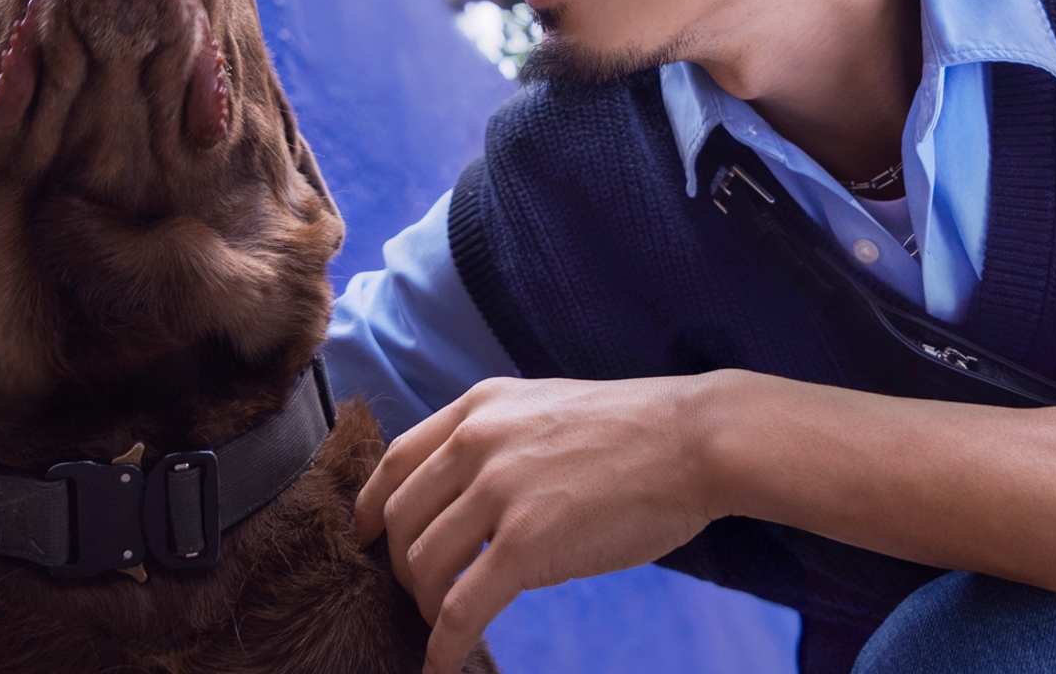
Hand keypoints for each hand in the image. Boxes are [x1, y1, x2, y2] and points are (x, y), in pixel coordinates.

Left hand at [354, 375, 713, 673]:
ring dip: (423, 604)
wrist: (692, 440)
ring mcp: (499, 490)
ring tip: (442, 624)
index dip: (370, 506)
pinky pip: (459, 607)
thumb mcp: (542, 408)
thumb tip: (463, 490)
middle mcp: (477, 440)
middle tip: (417, 592)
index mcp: (479, 407)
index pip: (397, 459)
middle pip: (399, 516)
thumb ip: (496, 437)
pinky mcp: (527, 543)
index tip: (363, 538)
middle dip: (398, 563)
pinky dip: (442, 644)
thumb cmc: (631, 431)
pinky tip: (443, 664)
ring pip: (421, 562)